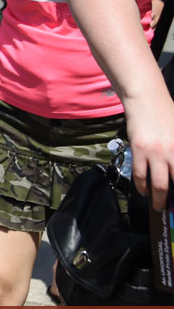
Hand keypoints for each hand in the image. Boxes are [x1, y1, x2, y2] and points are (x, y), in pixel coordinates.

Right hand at [126, 94, 173, 208]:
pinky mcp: (139, 150)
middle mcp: (173, 152)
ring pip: (158, 184)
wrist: (146, 100)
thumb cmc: (167, 114)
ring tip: (157, 205)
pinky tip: (143, 190)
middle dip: (172, 200)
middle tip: (171, 208)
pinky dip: (141, 186)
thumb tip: (173, 168)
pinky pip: (139, 174)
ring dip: (158, 199)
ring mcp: (155, 152)